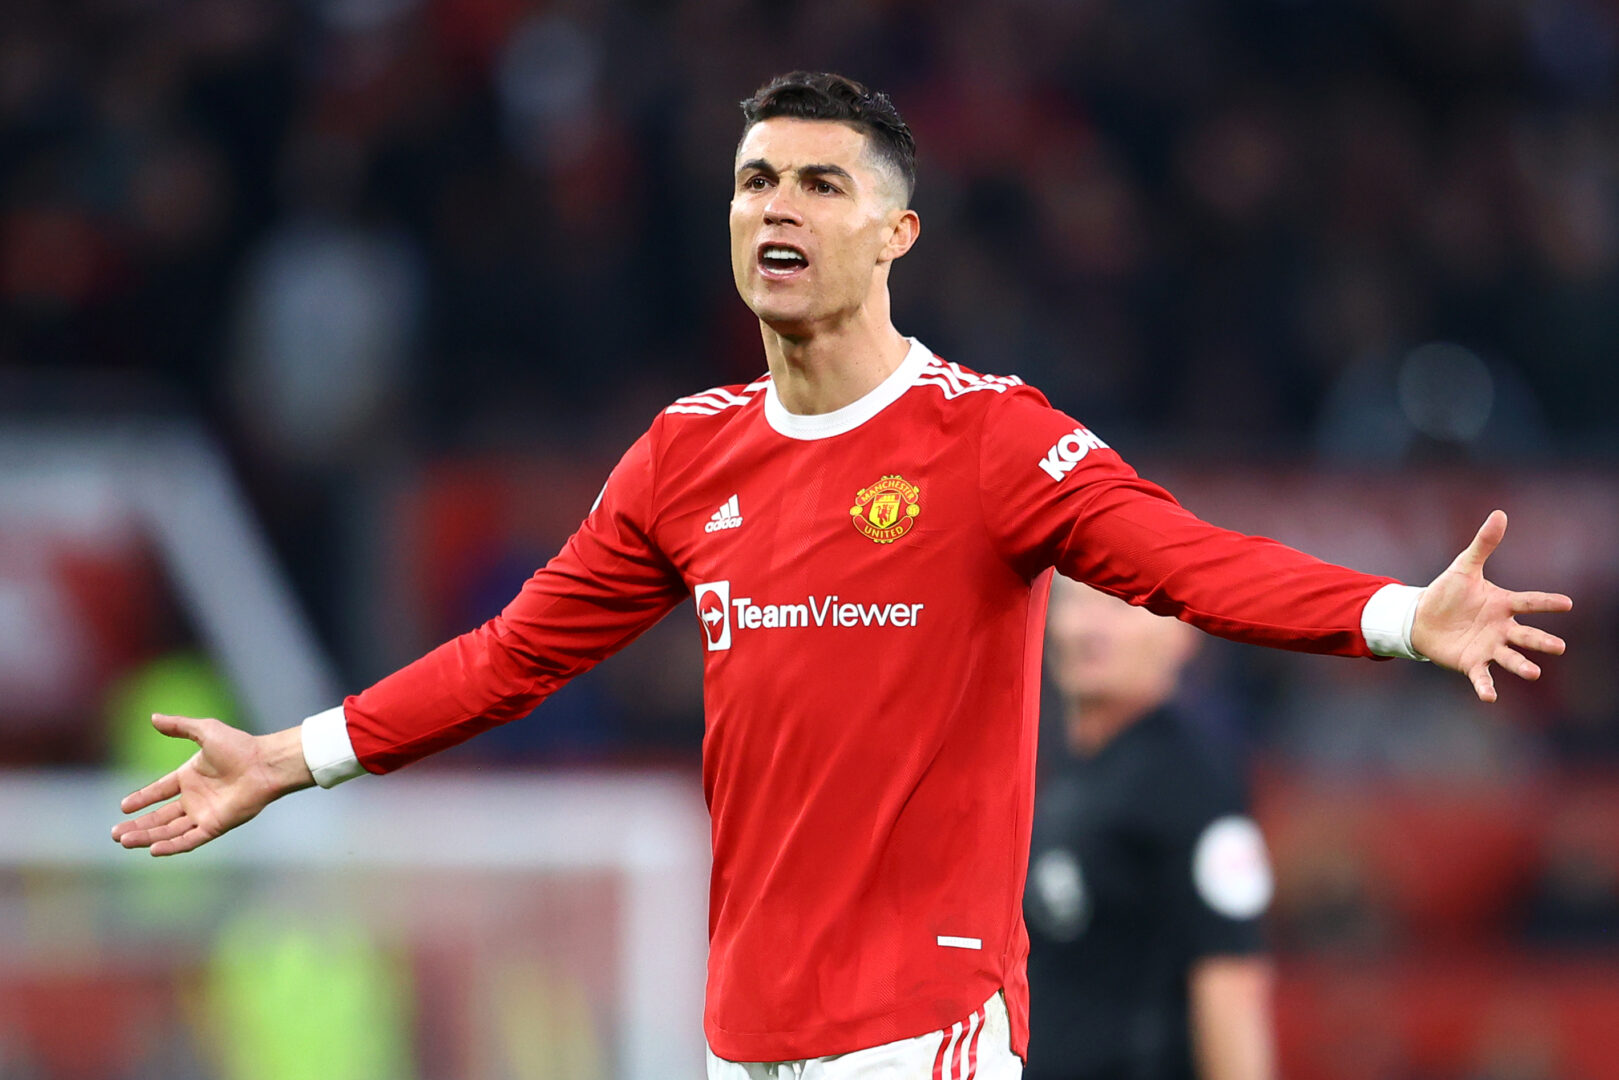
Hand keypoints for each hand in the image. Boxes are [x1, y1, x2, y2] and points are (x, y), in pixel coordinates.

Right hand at [111, 714, 312, 855]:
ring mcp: (204, 813)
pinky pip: (189, 840)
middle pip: (160, 816)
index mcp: (190, 777)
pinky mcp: (215, 825)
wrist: (265, 764)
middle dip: (137, 825)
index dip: (141, 799)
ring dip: (146, 836)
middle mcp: (195, 798)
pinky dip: (171, 846)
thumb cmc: (240, 746)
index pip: (159, 791)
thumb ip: (180, 726)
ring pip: (169, 830)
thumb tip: (153, 717)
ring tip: (123, 841)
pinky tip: (152, 850)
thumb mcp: (206, 730)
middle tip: (114, 833)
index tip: (123, 806)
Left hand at [1411, 511, 1571, 701]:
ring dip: (1521, 665)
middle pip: (1526, 635)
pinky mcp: (1471, 663)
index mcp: (1503, 604)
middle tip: (1558, 647)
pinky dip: (1486, 687)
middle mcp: (1501, 628)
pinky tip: (1490, 697)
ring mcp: (1488, 647)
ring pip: (1510, 657)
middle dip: (1542, 641)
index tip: (1568, 603)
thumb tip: (1500, 514)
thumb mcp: (1463, 567)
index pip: (1529, 602)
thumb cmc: (1447, 593)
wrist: (1421, 617)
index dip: (1547, 603)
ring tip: (1534, 673)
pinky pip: (1482, 677)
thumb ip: (1483, 544)